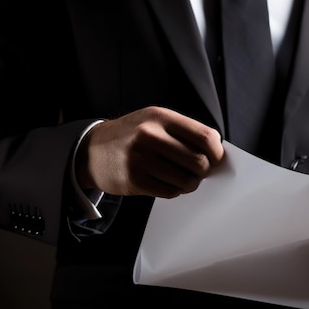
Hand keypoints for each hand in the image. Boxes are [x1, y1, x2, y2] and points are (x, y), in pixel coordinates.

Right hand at [75, 106, 224, 198]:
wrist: (92, 150)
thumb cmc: (130, 136)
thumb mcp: (153, 121)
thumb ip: (182, 131)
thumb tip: (216, 151)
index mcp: (160, 117)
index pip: (205, 137)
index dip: (216, 152)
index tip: (215, 159)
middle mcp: (150, 135)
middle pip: (199, 161)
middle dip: (204, 171)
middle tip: (197, 172)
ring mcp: (140, 159)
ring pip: (186, 180)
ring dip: (190, 184)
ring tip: (183, 179)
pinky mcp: (134, 180)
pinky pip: (169, 191)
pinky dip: (174, 190)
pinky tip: (166, 183)